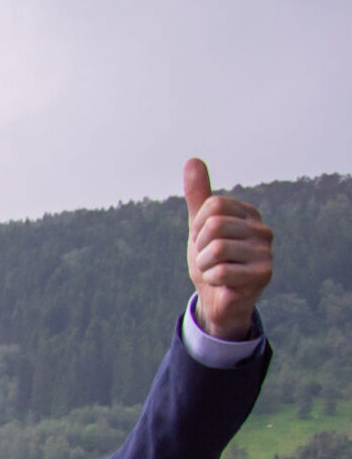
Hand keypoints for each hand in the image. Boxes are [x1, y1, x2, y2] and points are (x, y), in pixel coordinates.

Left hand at [184, 158, 272, 340]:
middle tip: (209, 258)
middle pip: (215, 225)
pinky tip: (222, 283)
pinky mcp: (264, 274)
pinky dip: (212, 279)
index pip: (213, 205)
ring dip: (205, 264)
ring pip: (217, 249)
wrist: (217, 298)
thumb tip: (193, 160)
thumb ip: (198, 195)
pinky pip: (221, 271)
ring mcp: (266, 252)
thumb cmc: (211, 260)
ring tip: (215, 270)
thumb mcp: (199, 225)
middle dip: (200, 246)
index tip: (204, 240)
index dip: (198, 226)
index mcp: (248, 213)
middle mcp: (262, 229)